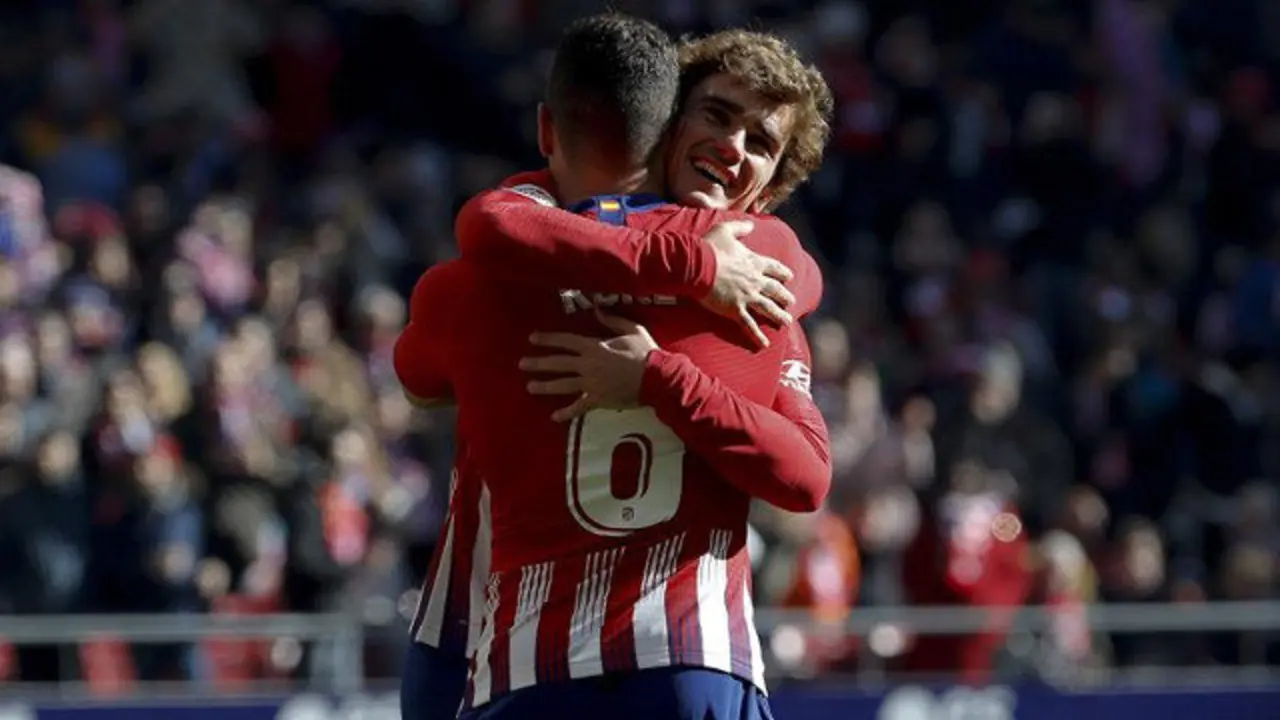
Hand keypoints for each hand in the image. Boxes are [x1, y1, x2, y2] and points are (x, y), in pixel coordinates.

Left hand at [519, 313, 657, 420]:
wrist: (658, 379)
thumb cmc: (646, 353)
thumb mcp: (631, 330)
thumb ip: (612, 321)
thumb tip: (597, 309)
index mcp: (595, 347)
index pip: (566, 341)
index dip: (548, 339)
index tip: (532, 339)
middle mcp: (588, 366)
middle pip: (558, 363)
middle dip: (538, 363)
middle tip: (522, 363)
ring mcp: (592, 385)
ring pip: (563, 385)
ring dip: (545, 386)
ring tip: (530, 386)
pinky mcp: (599, 400)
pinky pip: (579, 407)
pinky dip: (567, 413)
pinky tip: (554, 417)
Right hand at [700, 220, 795, 347]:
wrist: (696, 265)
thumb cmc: (708, 247)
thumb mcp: (725, 230)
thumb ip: (740, 227)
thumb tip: (751, 224)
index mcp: (753, 261)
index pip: (774, 268)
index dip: (783, 272)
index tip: (789, 277)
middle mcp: (754, 280)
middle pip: (775, 290)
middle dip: (785, 296)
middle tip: (792, 302)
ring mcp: (746, 296)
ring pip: (768, 308)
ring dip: (778, 316)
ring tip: (787, 322)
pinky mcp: (735, 309)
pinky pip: (749, 325)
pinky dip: (757, 336)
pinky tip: (765, 344)